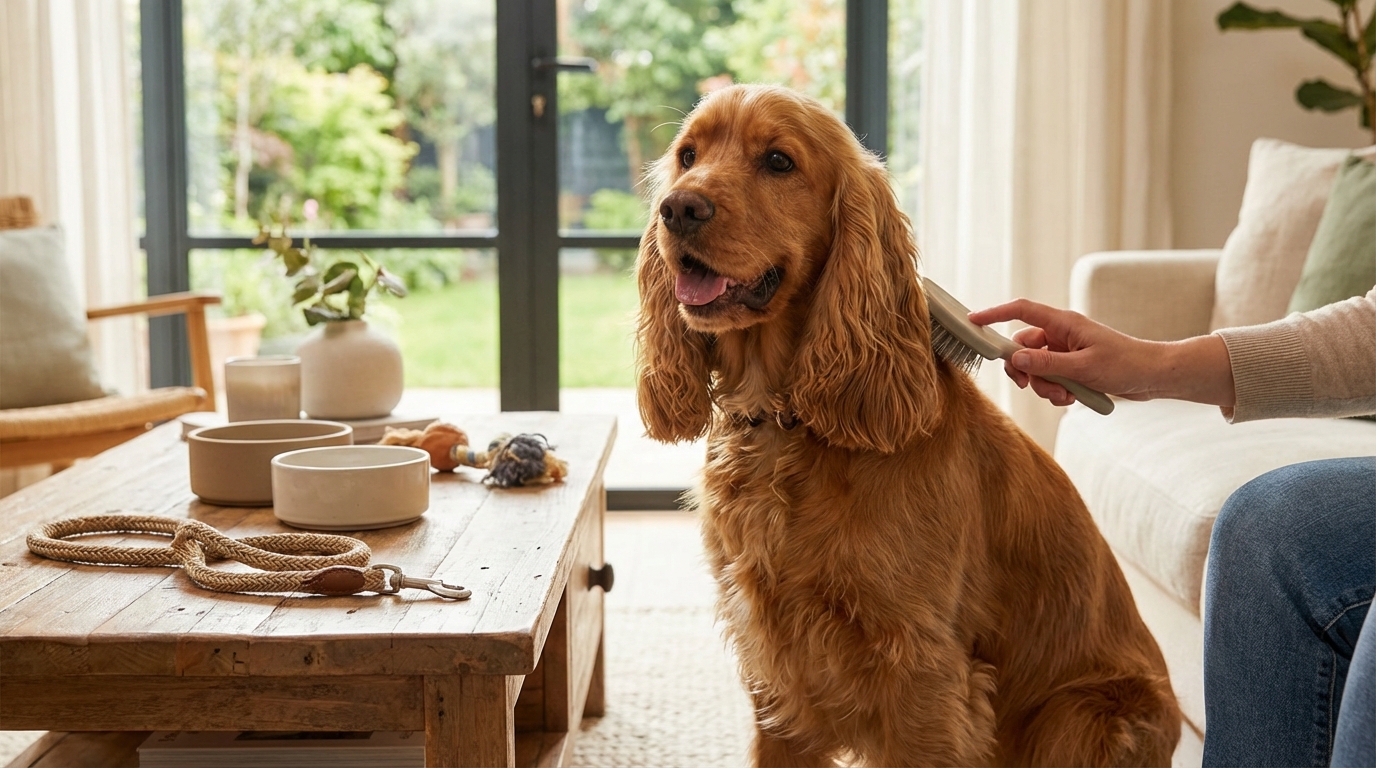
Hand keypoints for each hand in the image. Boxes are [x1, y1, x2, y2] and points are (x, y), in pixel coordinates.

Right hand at [966, 299, 1152, 405]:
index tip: (973, 321)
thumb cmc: (1125, 364)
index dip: (994, 314)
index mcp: (1063, 323)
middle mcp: (1061, 334)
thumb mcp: (1082, 367)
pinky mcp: (1072, 367)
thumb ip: (1046, 363)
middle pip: (1023, 348)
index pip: (1020, 311)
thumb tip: (1013, 359)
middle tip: (1028, 386)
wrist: (1154, 377)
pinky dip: (1055, 391)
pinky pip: (1049, 378)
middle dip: (1025, 371)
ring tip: (1065, 396)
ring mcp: (1066, 351)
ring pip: (1035, 368)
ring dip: (1044, 386)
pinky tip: (1073, 397)